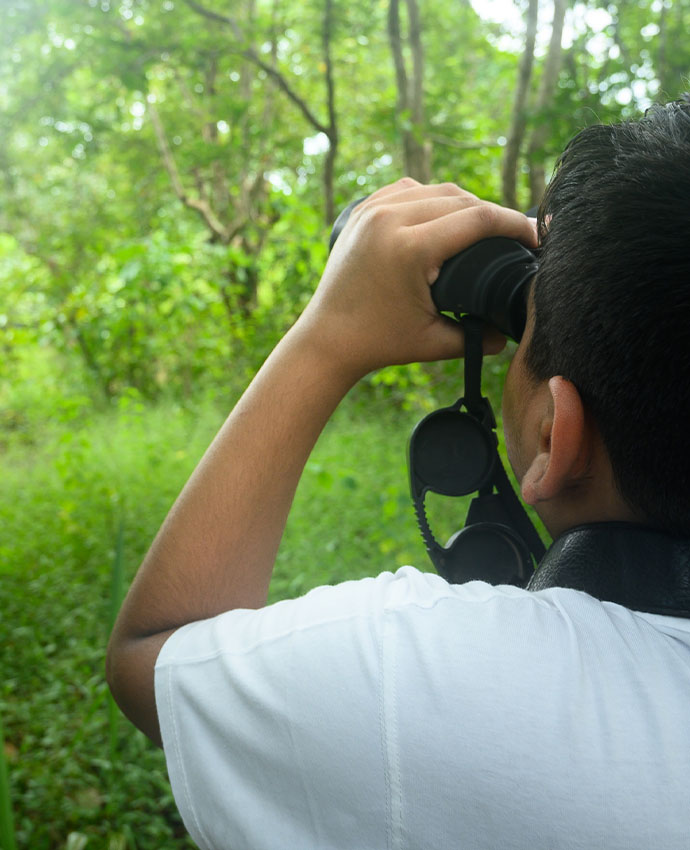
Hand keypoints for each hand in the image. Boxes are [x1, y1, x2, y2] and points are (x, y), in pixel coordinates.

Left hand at [294, 178, 537, 378]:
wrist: (326, 339)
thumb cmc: (378, 343)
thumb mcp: (432, 342)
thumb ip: (477, 338)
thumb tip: (510, 336)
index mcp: (410, 248)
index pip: (478, 219)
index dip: (515, 225)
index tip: (536, 237)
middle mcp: (390, 218)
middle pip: (461, 198)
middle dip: (493, 215)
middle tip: (513, 237)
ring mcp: (372, 210)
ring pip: (435, 189)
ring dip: (464, 203)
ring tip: (483, 226)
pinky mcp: (361, 210)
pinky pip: (408, 189)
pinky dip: (431, 197)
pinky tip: (444, 213)